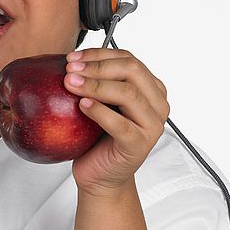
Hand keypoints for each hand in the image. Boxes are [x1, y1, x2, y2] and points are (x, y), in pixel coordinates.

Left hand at [63, 48, 169, 197]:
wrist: (101, 175)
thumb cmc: (99, 136)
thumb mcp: (101, 101)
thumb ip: (98, 79)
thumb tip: (71, 58)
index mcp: (151, 88)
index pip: (128, 59)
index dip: (99, 54)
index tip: (73, 57)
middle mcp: (157, 104)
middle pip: (131, 71)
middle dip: (97, 67)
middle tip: (71, 69)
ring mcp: (152, 125)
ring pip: (128, 94)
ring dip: (96, 85)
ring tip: (71, 84)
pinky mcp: (139, 145)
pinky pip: (120, 124)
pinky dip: (99, 111)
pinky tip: (82, 106)